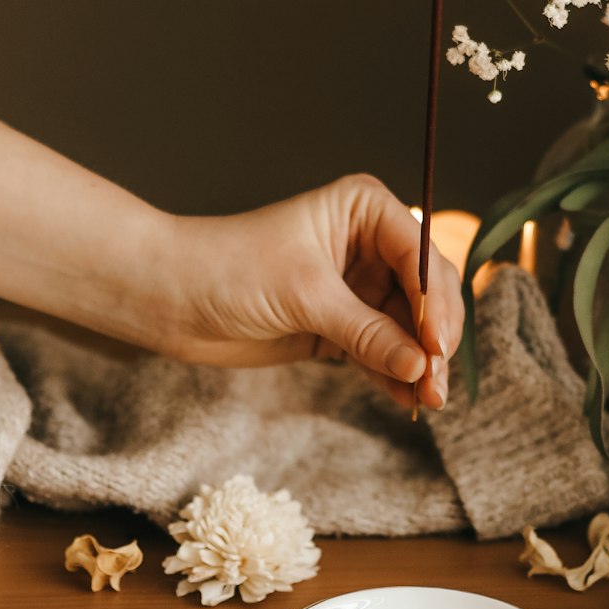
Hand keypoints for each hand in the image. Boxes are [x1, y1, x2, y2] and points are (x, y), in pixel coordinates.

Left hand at [164, 175, 462, 409]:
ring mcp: (357, 285)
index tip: (438, 344)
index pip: (419, 253)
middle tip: (437, 382)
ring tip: (428, 399)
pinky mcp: (341, 323)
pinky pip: (382, 350)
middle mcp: (369, 243)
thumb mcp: (306, 295)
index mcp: (364, 209)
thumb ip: (367, 331)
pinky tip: (407, 398)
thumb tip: (421, 366)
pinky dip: (395, 373)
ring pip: (408, 326)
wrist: (171, 297)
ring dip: (419, 362)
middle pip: (424, 292)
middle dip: (433, 337)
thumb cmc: (230, 268)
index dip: (436, 300)